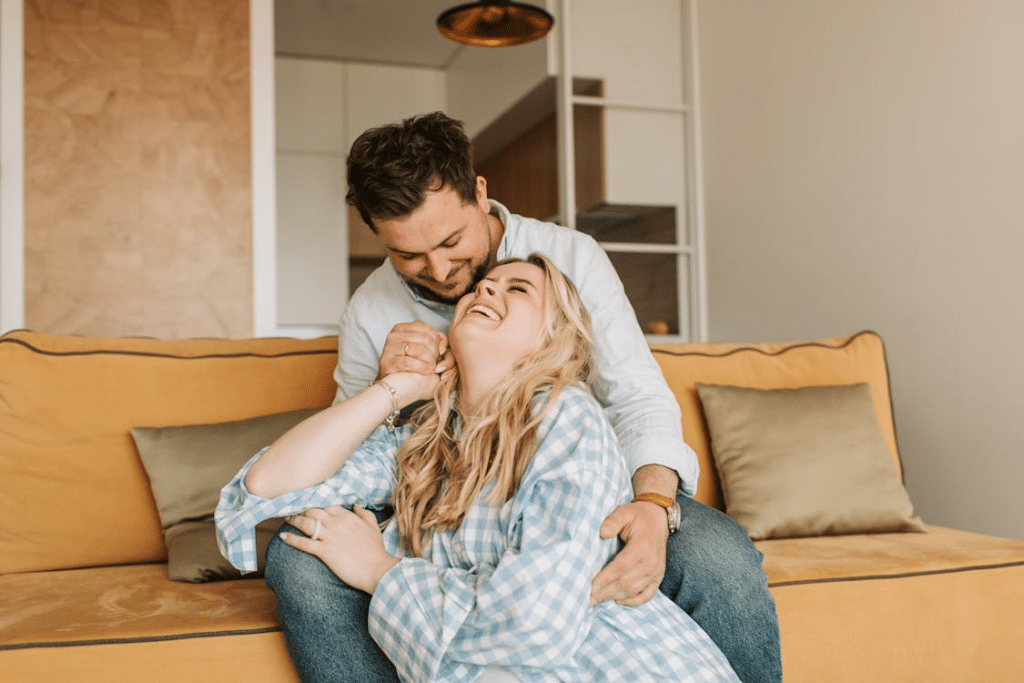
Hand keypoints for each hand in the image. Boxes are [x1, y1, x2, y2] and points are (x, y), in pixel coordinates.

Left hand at [281, 506, 399, 593]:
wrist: (376, 570)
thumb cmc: (376, 550)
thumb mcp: (373, 526)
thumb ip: (364, 513)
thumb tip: (355, 505)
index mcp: (348, 517)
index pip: (328, 507)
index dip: (318, 506)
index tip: (311, 508)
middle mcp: (336, 523)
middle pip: (314, 512)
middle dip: (302, 510)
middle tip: (293, 511)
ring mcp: (329, 537)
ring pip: (306, 524)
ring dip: (294, 520)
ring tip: (286, 519)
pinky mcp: (324, 551)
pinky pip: (303, 543)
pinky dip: (291, 539)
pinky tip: (282, 536)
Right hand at [379, 322, 455, 379]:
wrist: (395, 386)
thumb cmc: (413, 367)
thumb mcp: (425, 349)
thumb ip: (437, 342)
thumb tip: (443, 345)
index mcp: (401, 328)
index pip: (426, 328)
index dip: (436, 341)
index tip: (438, 353)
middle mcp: (393, 335)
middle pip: (424, 338)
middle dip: (434, 352)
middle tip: (435, 363)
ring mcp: (388, 348)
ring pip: (418, 349)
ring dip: (430, 361)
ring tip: (432, 368)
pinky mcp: (387, 362)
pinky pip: (409, 362)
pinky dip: (422, 368)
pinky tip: (426, 372)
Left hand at [590, 501, 668, 606]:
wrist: (658, 520)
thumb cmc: (637, 516)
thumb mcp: (624, 512)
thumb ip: (613, 521)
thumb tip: (602, 532)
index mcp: (642, 547)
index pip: (621, 567)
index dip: (605, 577)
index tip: (591, 585)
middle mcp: (651, 562)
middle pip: (625, 582)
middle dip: (606, 591)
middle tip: (589, 598)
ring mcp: (656, 572)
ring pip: (633, 590)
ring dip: (614, 597)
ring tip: (597, 600)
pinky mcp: (658, 578)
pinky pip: (647, 595)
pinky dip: (632, 601)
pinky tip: (618, 601)